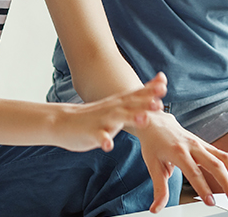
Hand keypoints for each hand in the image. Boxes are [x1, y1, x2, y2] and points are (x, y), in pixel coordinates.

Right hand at [51, 74, 165, 152]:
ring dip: (131, 117)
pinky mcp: (91, 133)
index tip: (164, 83)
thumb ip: (134, 104)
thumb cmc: (94, 116)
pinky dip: (103, 140)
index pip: (137, 93)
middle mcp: (113, 109)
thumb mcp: (116, 107)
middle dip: (146, 102)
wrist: (63, 122)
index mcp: (120, 103)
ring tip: (144, 119)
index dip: (151, 89)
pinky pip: (98, 137)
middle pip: (132, 104)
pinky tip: (108, 145)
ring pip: (118, 118)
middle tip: (160, 102)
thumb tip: (155, 99)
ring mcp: (102, 120)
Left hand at [128, 93, 227, 212]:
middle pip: (215, 164)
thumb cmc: (154, 144)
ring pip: (225, 158)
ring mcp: (203, 145)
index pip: (194, 173)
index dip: (203, 188)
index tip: (210, 201)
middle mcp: (193, 146)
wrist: (156, 123)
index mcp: (178, 152)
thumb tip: (156, 209)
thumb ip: (159, 189)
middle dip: (227, 183)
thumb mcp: (152, 166)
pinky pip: (227, 156)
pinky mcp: (208, 146)